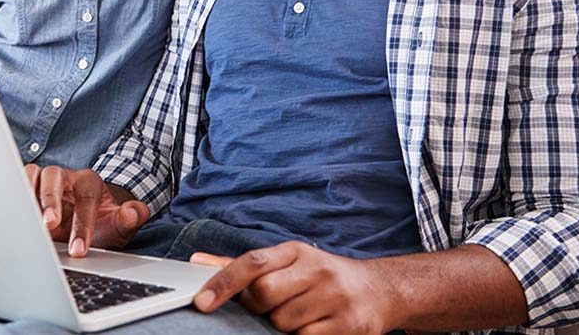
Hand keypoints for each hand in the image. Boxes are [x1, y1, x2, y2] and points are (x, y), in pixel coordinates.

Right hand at [24, 164, 149, 256]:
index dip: (82, 225)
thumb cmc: (100, 223)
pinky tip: (11, 218)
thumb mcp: (118, 225)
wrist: (85, 222)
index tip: (78, 249)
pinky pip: (16, 184)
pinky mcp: (27, 188)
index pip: (86, 199)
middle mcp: (65, 177)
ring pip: (31, 175)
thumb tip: (133, 212)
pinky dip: (13, 198)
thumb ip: (130, 219)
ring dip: (27, 195)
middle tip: (48, 226)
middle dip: (50, 201)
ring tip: (26, 220)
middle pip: (54, 177)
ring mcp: (43, 181)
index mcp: (89, 182)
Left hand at [191, 242, 395, 334]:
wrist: (381, 289)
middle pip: (265, 295)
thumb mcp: (287, 262)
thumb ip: (243, 266)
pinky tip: (310, 328)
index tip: (202, 302)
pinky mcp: (348, 325)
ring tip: (297, 316)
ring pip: (283, 323)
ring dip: (281, 327)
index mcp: (296, 251)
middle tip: (268, 309)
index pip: (252, 262)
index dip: (223, 282)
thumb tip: (197, 261)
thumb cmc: (323, 276)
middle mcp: (317, 269)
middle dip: (258, 308)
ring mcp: (335, 297)